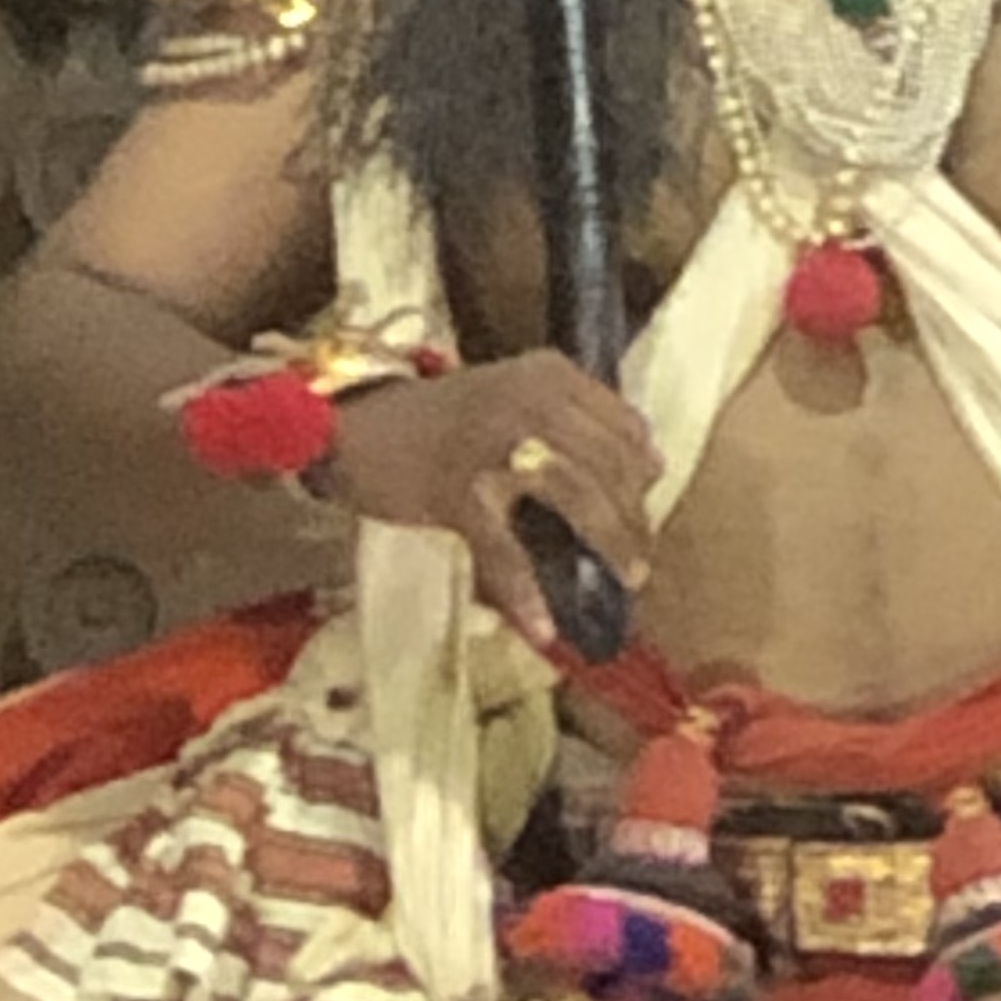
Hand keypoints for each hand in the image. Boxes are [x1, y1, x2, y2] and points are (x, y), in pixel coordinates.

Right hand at [322, 352, 659, 644]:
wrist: (356, 426)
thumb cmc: (439, 420)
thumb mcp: (511, 396)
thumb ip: (570, 421)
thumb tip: (644, 468)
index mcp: (548, 374)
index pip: (625, 424)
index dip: (642, 471)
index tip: (644, 506)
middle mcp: (529, 400)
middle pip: (610, 463)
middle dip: (633, 517)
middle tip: (638, 559)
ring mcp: (495, 445)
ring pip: (577, 497)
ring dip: (610, 543)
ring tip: (626, 580)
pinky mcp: (459, 491)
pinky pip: (507, 551)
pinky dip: (527, 594)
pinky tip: (542, 626)